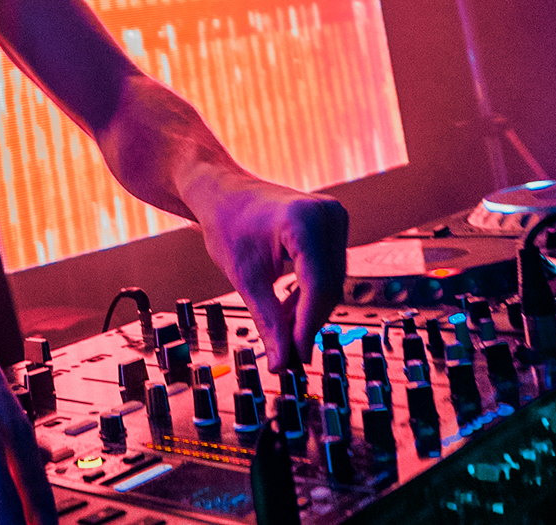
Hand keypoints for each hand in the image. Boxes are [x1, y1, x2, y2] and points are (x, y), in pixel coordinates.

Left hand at [195, 178, 347, 370]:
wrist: (222, 191)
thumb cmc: (227, 223)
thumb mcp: (244, 277)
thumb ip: (268, 321)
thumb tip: (282, 363)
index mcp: (303, 221)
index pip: (317, 286)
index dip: (308, 326)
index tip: (296, 357)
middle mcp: (327, 215)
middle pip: (329, 286)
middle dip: (308, 321)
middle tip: (288, 353)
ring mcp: (334, 217)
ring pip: (331, 282)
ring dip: (308, 309)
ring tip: (281, 329)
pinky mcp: (333, 224)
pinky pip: (328, 269)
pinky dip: (309, 292)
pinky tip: (288, 309)